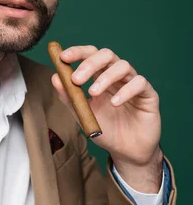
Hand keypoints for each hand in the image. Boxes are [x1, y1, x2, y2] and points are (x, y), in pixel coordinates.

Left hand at [51, 45, 161, 167]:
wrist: (126, 151)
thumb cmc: (105, 130)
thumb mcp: (83, 114)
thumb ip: (69, 97)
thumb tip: (55, 77)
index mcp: (100, 77)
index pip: (91, 55)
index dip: (78, 52)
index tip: (63, 57)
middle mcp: (117, 76)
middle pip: (107, 55)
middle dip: (89, 63)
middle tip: (76, 79)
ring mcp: (133, 83)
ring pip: (123, 66)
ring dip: (105, 77)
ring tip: (93, 93)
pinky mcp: (148, 94)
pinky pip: (139, 83)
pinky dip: (126, 91)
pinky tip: (115, 103)